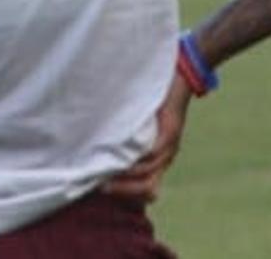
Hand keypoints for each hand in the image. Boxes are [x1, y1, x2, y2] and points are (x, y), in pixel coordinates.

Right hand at [103, 73, 191, 203]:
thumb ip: (124, 135)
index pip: (147, 190)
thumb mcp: (138, 121)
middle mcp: (165, 157)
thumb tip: (93, 141)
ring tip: (105, 170)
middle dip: (125, 190)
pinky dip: (138, 157)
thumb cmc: (151, 98)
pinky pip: (154, 153)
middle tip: (102, 187)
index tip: (101, 190)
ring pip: (149, 172)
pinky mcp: (171, 132)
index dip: (127, 193)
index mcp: (158, 158)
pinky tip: (121, 153)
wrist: (177, 78)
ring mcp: (170, 146)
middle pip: (149, 188)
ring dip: (127, 174)